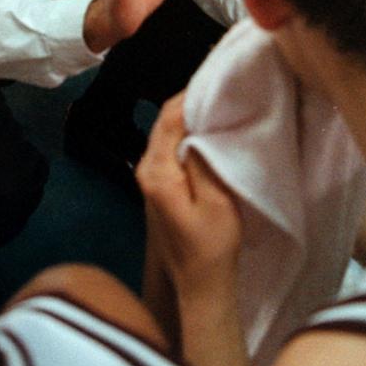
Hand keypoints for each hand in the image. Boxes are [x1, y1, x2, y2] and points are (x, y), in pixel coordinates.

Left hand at [138, 93, 242, 291]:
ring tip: (218, 105)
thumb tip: (197, 126)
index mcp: (156, 171)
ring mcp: (148, 178)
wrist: (199, 286)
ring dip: (190, 119)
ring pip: (167, 133)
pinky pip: (170, 148)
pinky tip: (208, 132)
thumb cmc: (212, 248)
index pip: (169, 117)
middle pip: (165, 121)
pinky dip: (187, 135)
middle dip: (191, 102)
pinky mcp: (158, 186)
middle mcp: (145, 169)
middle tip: (221, 87)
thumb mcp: (216, 201)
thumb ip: (202, 160)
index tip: (217, 79)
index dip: (192, 95)